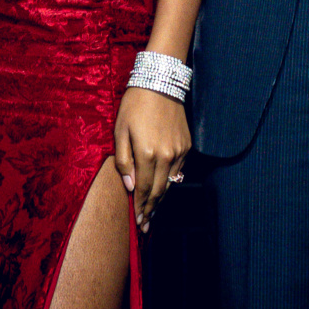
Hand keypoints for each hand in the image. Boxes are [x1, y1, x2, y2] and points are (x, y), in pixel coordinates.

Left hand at [111, 88, 191, 232]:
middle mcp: (166, 156)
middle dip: (151, 210)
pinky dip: (170, 181)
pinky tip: (163, 188)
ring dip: (161, 199)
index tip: (138, 222)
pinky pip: (178, 170)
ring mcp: (179, 151)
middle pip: (159, 191)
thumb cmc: (134, 105)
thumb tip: (130, 186)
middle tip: (145, 226)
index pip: (144, 189)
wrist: (160, 82)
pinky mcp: (187, 146)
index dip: (140, 207)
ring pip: (171, 183)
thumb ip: (124, 161)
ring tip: (153, 212)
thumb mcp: (120, 131)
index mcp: (147, 154)